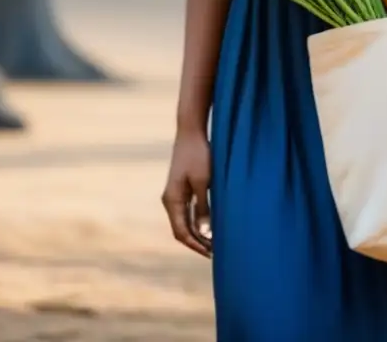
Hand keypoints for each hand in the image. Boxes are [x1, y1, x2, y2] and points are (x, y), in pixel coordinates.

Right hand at [161, 130, 212, 257]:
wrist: (191, 132)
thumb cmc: (199, 155)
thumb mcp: (203, 182)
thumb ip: (203, 208)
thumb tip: (205, 233)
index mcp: (172, 200)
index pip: (181, 231)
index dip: (196, 245)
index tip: (211, 254)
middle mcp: (170, 200)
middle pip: (181, 229)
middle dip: (197, 243)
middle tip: (216, 253)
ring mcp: (175, 195)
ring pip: (184, 222)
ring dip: (198, 233)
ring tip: (215, 243)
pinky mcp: (182, 189)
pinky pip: (188, 212)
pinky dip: (198, 222)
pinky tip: (211, 226)